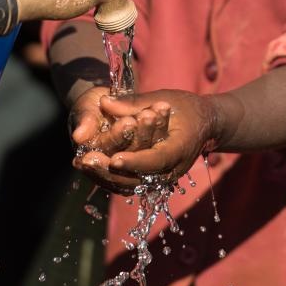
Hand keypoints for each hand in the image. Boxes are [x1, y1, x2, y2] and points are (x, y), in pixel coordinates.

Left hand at [71, 89, 212, 191]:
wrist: (204, 124)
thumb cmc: (185, 108)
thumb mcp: (163, 99)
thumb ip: (133, 103)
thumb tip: (104, 102)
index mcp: (180, 150)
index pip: (156, 160)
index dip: (134, 161)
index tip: (113, 158)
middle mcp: (173, 170)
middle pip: (139, 179)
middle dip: (110, 171)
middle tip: (85, 160)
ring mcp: (163, 178)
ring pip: (132, 185)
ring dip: (105, 176)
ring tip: (81, 163)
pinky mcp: (154, 179)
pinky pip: (130, 184)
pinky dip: (109, 177)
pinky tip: (90, 167)